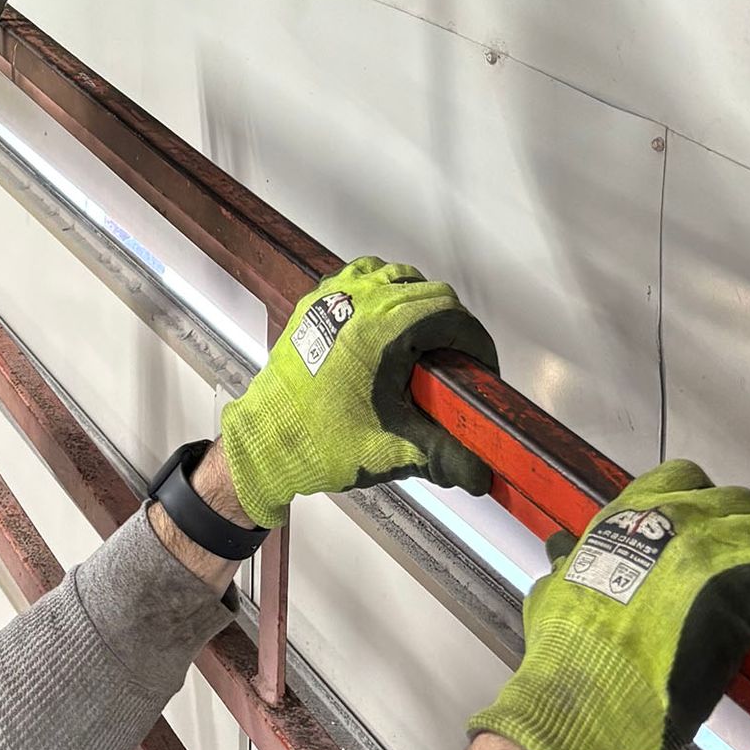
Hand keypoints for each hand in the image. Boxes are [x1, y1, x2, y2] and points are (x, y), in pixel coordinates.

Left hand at [218, 256, 498, 530]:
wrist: (269, 439)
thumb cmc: (323, 440)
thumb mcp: (394, 450)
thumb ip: (446, 457)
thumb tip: (480, 473)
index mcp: (387, 329)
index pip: (453, 317)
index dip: (476, 342)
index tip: (481, 366)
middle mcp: (364, 301)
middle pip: (431, 293)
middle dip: (452, 325)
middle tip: (456, 361)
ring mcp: (337, 296)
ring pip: (397, 277)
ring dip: (418, 301)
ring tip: (423, 341)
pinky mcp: (317, 302)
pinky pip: (362, 277)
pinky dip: (382, 290)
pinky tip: (384, 323)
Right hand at [469, 460, 749, 749]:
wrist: (592, 696)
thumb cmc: (566, 656)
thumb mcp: (552, 592)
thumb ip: (566, 567)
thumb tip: (564, 554)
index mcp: (626, 516)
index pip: (684, 478)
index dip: (705, 505)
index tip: (710, 533)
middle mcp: (673, 520)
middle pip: (737, 502)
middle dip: (746, 531)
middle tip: (747, 567)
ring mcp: (713, 550)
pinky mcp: (747, 588)